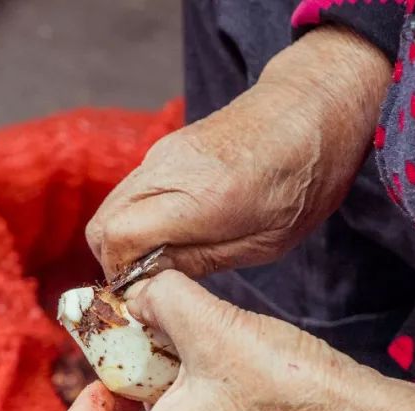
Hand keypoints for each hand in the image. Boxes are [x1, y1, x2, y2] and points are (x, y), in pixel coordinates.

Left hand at [58, 271, 414, 410]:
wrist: (351, 410)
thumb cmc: (283, 381)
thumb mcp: (209, 324)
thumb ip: (160, 296)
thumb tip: (138, 289)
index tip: (102, 380)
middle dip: (120, 393)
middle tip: (136, 355)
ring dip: (155, 387)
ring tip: (174, 347)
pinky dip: (185, 390)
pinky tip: (208, 356)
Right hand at [85, 26, 390, 279]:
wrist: (312, 111)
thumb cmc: (302, 181)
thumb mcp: (262, 243)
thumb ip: (199, 262)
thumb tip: (149, 285)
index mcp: (200, 197)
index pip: (118, 238)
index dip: (123, 275)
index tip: (145, 295)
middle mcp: (170, 170)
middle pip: (102, 225)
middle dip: (117, 262)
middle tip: (151, 284)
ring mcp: (162, 154)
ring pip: (112, 207)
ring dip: (126, 240)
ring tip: (164, 261)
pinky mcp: (164, 150)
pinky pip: (131, 192)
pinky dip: (137, 219)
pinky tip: (172, 233)